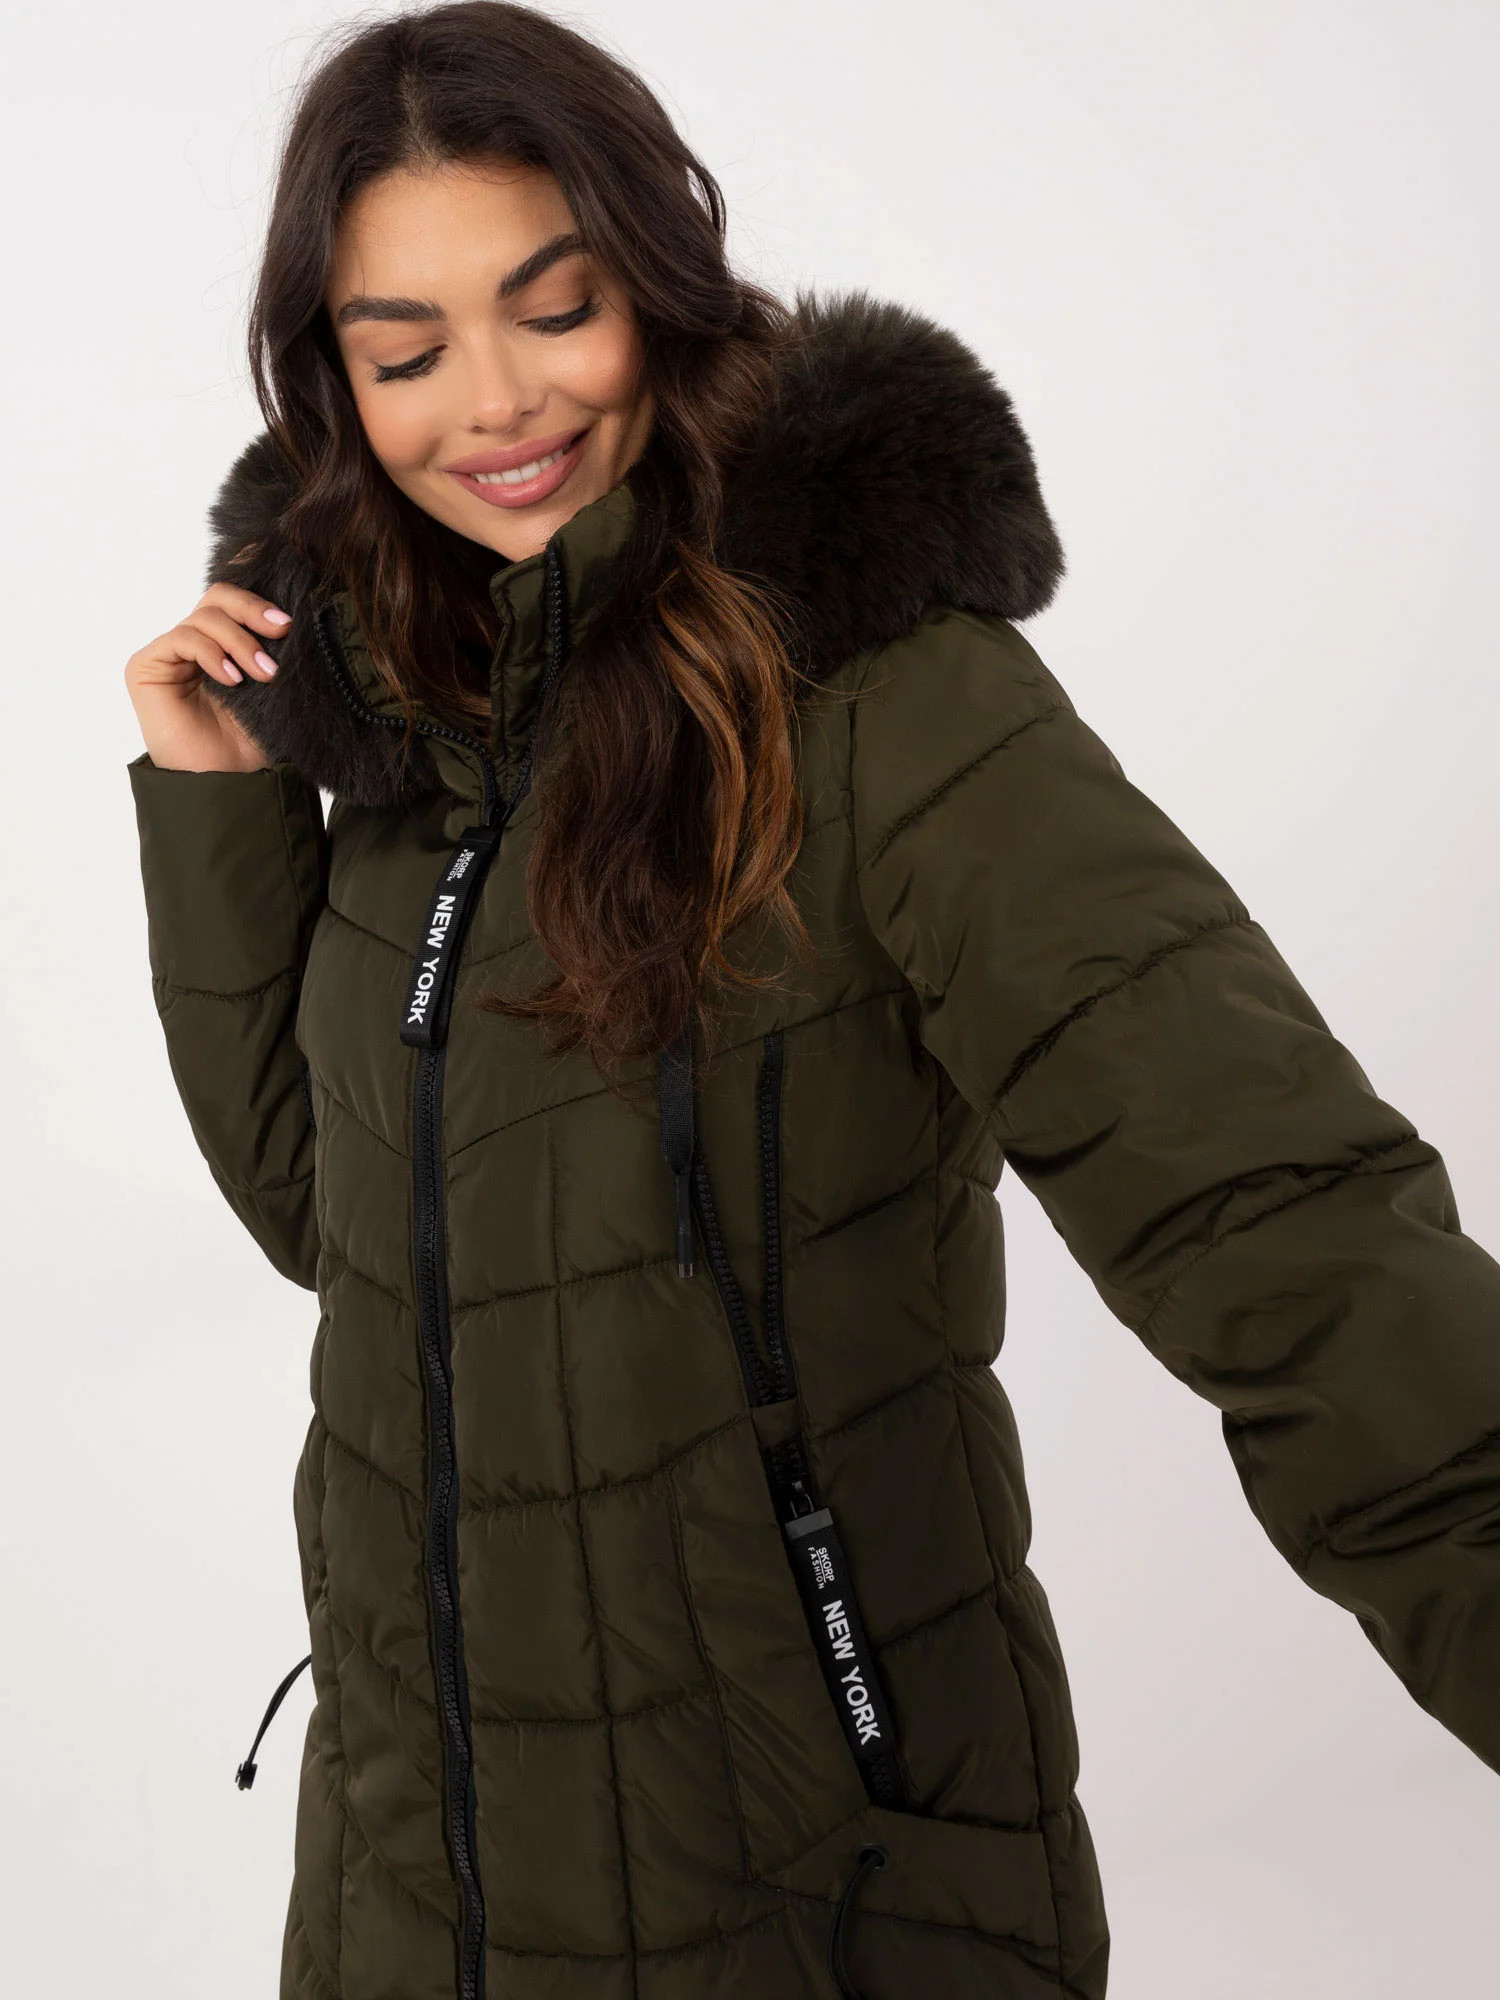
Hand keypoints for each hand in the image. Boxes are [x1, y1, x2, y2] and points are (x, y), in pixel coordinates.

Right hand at [125, 581, 291, 773]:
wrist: (226, 785)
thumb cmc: (249, 746)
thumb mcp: (270, 691)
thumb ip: (270, 651)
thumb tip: (288, 617)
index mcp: (221, 648)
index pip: (235, 605)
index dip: (259, 606)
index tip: (289, 625)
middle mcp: (192, 646)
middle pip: (217, 598)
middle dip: (252, 612)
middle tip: (280, 632)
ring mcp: (168, 655)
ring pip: (204, 617)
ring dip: (240, 642)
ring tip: (264, 675)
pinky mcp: (146, 666)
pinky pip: (182, 637)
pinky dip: (212, 652)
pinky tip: (232, 680)